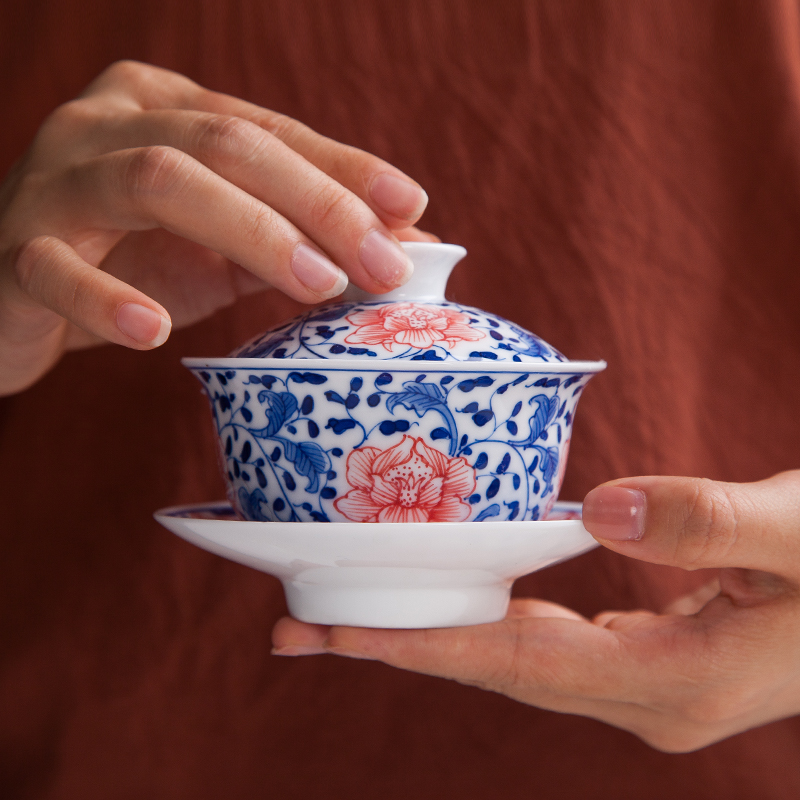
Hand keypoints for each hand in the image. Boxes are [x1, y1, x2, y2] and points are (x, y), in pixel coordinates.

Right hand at [0, 60, 430, 395]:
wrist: (15, 295)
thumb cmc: (133, 260)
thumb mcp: (226, 246)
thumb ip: (303, 239)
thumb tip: (412, 247)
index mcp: (164, 109)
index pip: (268, 128)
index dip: (343, 167)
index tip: (411, 207)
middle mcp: (107, 123)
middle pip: (225, 143)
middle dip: (316, 204)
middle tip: (381, 265)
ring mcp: (53, 180)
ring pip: (154, 181)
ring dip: (248, 233)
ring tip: (316, 285)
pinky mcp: (12, 249)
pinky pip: (56, 268)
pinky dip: (108, 298)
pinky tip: (154, 329)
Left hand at [272, 470, 799, 751]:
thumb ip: (710, 520)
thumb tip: (601, 511)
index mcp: (674, 680)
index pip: (516, 664)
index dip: (420, 648)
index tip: (330, 635)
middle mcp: (646, 698)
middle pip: (497, 670)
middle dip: (399, 647)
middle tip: (298, 628)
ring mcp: (646, 683)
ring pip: (516, 658)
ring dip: (436, 633)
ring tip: (350, 612)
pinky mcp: (649, 657)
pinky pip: (546, 640)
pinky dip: (491, 618)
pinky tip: (455, 594)